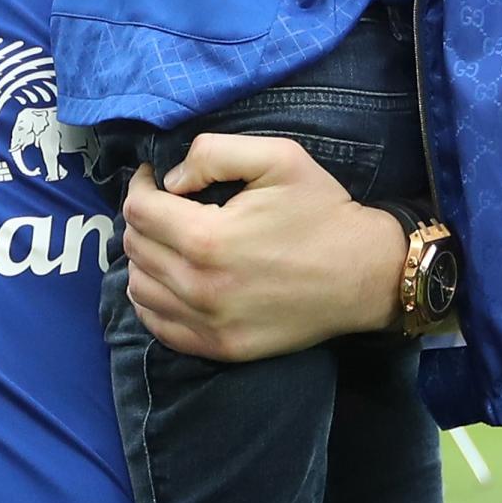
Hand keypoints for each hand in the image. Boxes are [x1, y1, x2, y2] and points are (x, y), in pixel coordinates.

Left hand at [119, 132, 404, 360]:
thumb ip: (213, 153)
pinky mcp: (221, 348)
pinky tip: (173, 279)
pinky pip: (159, 326)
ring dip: (145, 259)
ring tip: (169, 241)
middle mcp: (200, 287)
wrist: (366, 274)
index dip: (140, 186)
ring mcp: (210, 324)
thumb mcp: (278, 157)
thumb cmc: (323, 211)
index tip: (154, 178)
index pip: (138, 211)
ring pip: (139, 289)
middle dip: (143, 219)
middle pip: (135, 248)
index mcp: (208, 238)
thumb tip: (170, 180)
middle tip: (166, 206)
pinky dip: (154, 300)